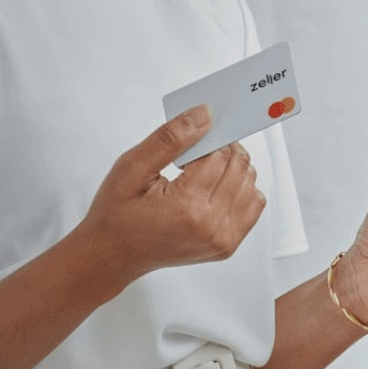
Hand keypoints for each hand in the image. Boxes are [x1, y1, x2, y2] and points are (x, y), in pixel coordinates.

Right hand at [73, 104, 266, 289]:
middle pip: (240, 166)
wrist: (114, 254)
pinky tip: (213, 188)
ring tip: (200, 172)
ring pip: (250, 182)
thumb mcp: (132, 166)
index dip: (206, 138)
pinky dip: (239, 189)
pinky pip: (253, 204)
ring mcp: (222, 240)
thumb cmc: (117, 213)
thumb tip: (203, 115)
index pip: (220, 154)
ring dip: (231, 168)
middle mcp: (211, 226)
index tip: (189, 138)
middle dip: (221, 150)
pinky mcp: (227, 246)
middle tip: (193, 153)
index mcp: (187, 207)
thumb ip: (170, 138)